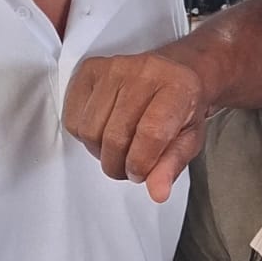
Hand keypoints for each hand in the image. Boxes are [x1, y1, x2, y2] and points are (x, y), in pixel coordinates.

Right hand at [63, 51, 206, 201]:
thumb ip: (172, 166)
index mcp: (177, 88)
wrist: (172, 74)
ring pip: (90, 130)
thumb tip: (157, 193)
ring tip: (117, 148)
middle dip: (118, 164)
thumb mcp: (188, 140)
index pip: (151, 134)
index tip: (140, 174)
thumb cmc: (180, 108)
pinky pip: (73, 118)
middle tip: (128, 166)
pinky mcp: (90, 69)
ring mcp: (114, 67)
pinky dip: (84, 135)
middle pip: (115, 136)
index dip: (140, 164)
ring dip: (100, 152)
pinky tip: (102, 131)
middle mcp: (145, 72)